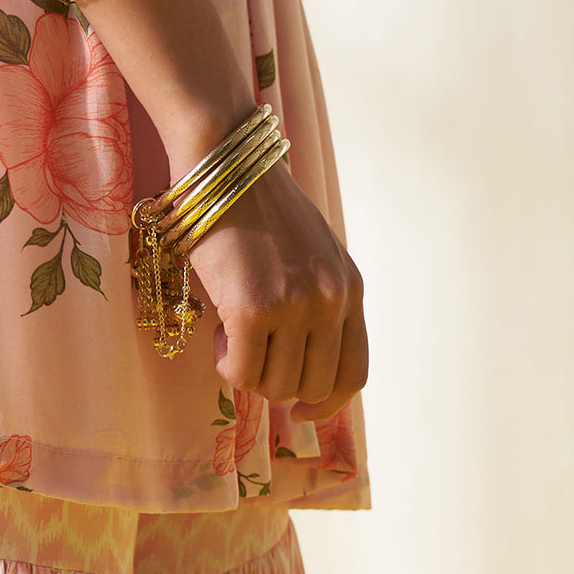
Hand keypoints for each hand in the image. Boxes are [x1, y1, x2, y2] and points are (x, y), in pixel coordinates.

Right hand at [179, 154, 368, 423]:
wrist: (223, 163)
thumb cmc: (253, 206)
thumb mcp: (307, 254)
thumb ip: (314, 300)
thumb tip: (294, 364)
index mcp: (350, 288)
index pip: (355, 372)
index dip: (328, 403)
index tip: (301, 411)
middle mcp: (332, 299)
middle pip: (313, 387)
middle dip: (278, 385)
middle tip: (250, 358)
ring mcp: (296, 305)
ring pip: (276, 384)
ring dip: (248, 373)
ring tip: (231, 337)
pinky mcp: (255, 307)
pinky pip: (242, 372)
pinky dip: (226, 365)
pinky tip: (218, 336)